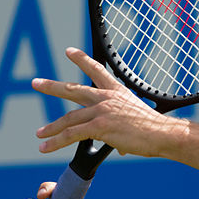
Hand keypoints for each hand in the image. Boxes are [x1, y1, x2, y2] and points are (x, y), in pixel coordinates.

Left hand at [33, 47, 186, 156]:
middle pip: (73, 89)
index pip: (97, 71)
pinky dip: (56, 142)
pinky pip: (72, 134)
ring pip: (68, 118)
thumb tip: (119, 145)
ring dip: (52, 127)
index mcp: (117, 92)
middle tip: (36, 82)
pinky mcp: (99, 127)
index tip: (69, 51)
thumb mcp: (136, 121)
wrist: (162, 134)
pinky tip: (45, 147)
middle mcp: (107, 98)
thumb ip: (121, 130)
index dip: (82, 60)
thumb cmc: (154, 129)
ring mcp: (102, 111)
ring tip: (39, 133)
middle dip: (52, 86)